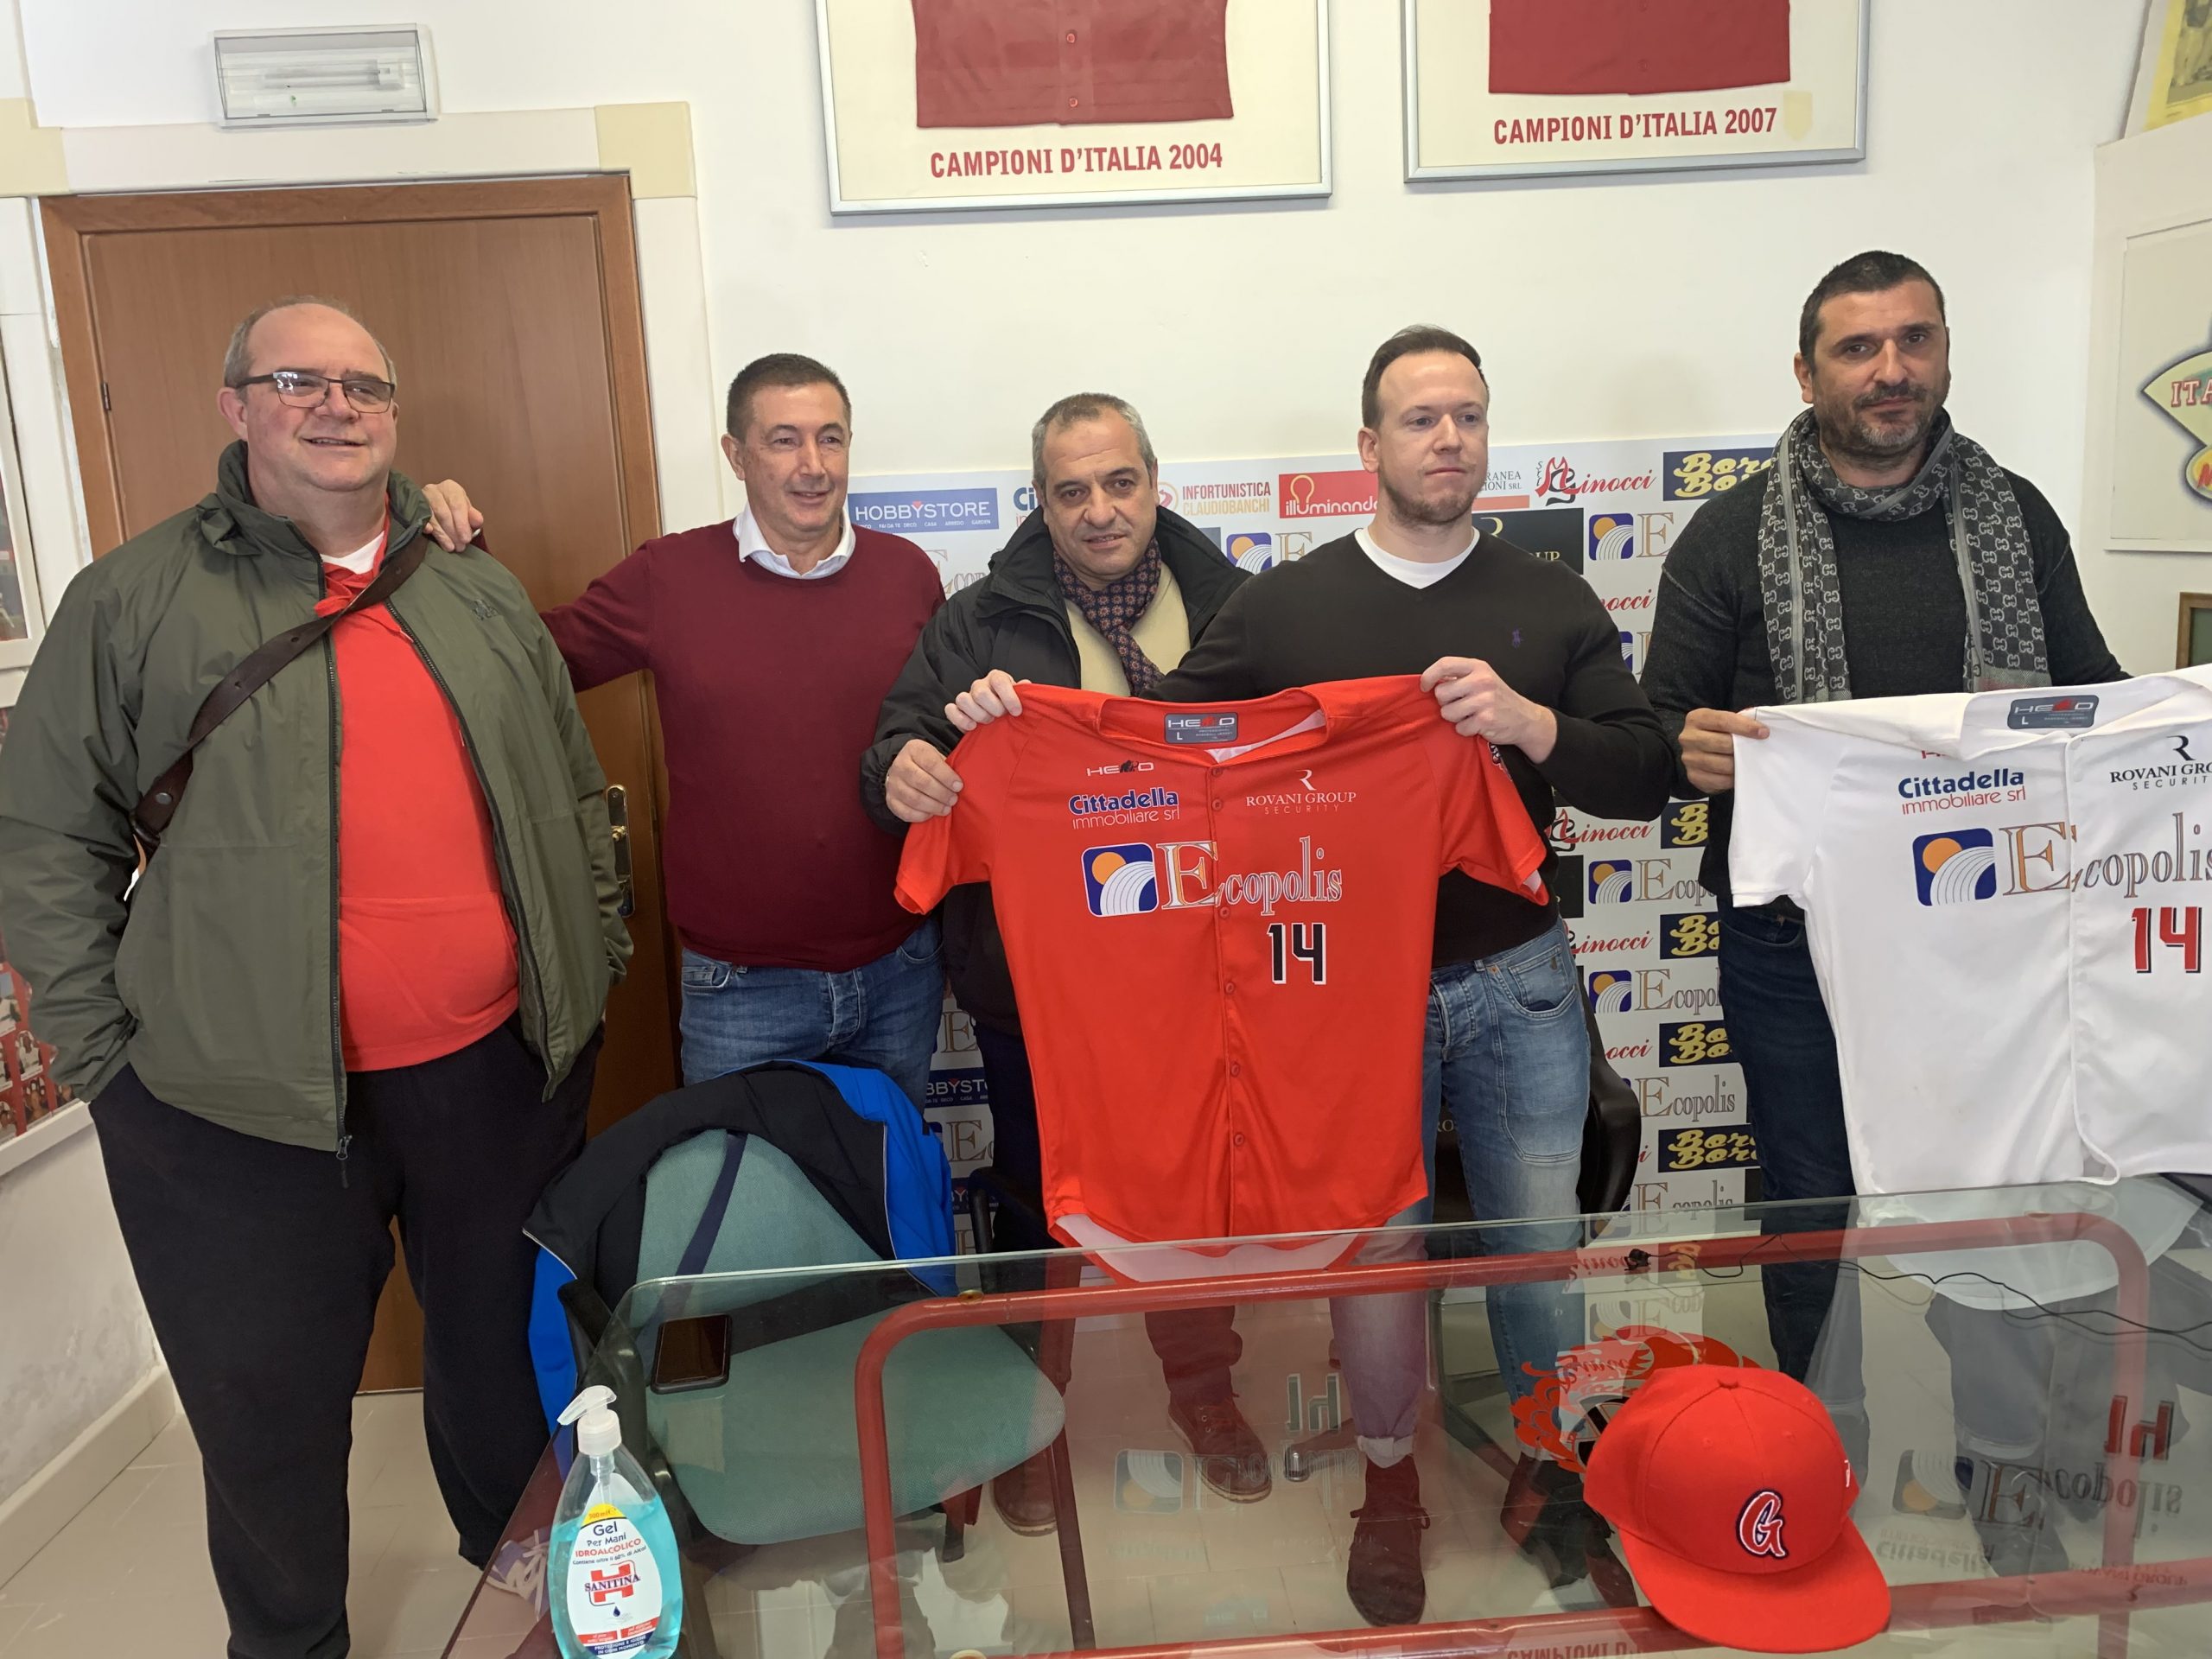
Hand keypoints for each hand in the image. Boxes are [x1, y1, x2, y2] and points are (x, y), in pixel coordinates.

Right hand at [421, 479, 483, 551]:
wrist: (438, 509)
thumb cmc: (454, 512)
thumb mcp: (466, 513)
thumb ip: (473, 517)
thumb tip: (478, 521)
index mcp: (450, 488)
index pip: (457, 505)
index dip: (462, 523)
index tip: (466, 539)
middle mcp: (434, 490)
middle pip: (444, 512)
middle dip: (452, 532)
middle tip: (459, 546)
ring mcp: (421, 498)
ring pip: (431, 517)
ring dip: (442, 534)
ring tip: (450, 547)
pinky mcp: (411, 507)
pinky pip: (418, 518)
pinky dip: (424, 526)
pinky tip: (430, 533)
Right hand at [885, 739, 962, 822]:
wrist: (901, 768)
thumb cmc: (927, 762)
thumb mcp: (937, 752)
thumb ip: (952, 756)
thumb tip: (974, 762)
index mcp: (914, 749)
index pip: (930, 763)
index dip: (946, 776)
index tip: (959, 785)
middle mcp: (900, 765)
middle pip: (921, 782)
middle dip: (941, 793)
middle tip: (954, 799)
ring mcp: (893, 783)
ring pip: (913, 798)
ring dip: (933, 806)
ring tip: (946, 808)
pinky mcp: (890, 800)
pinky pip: (904, 811)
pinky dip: (920, 815)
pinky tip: (932, 814)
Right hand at [947, 670, 1026, 732]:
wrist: (999, 719)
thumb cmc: (1010, 707)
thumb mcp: (1020, 700)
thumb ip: (1024, 693)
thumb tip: (1026, 684)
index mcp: (996, 678)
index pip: (999, 681)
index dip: (1008, 697)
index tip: (1016, 712)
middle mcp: (980, 685)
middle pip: (981, 693)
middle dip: (994, 709)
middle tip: (1001, 717)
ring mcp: (967, 696)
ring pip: (963, 699)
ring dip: (978, 715)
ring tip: (989, 722)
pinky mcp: (956, 709)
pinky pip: (950, 709)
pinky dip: (960, 719)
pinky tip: (972, 726)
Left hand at [1419, 657, 1557, 762]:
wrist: (1525, 718)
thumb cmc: (1498, 697)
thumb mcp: (1482, 678)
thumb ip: (1459, 677)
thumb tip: (1431, 682)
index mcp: (1478, 667)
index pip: (1444, 664)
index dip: (1429, 676)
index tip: (1424, 687)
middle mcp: (1481, 680)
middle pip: (1441, 693)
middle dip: (1446, 702)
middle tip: (1460, 704)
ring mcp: (1484, 700)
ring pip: (1447, 712)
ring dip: (1455, 718)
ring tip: (1470, 714)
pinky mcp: (1485, 719)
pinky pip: (1459, 728)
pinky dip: (1465, 729)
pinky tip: (1477, 724)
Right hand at [1678, 707, 1769, 794]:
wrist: (1699, 751)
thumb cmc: (1718, 733)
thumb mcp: (1724, 722)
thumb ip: (1739, 722)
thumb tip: (1761, 731)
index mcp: (1697, 718)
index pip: (1723, 721)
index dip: (1745, 727)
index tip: (1764, 733)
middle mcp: (1688, 738)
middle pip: (1722, 743)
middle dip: (1743, 747)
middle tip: (1757, 750)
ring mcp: (1689, 758)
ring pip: (1721, 764)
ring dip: (1739, 764)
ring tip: (1747, 761)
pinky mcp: (1693, 776)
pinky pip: (1719, 780)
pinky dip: (1732, 778)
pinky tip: (1737, 773)